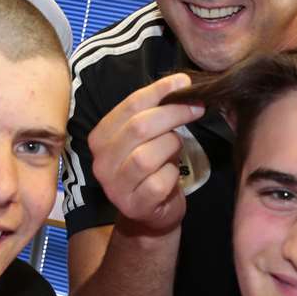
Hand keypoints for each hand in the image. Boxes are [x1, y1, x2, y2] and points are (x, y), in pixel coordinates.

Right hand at [87, 73, 203, 234]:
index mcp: (100, 137)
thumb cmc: (152, 167)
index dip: (160, 91)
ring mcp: (115, 186)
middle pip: (139, 127)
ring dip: (171, 146)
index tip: (185, 83)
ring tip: (176, 148)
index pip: (129, 105)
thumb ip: (154, 111)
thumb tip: (181, 83)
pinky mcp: (134, 205)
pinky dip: (173, 174)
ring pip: (148, 155)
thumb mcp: (147, 136)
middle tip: (196, 108)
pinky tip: (173, 175)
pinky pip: (160, 181)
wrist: (152, 212)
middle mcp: (101, 161)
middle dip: (173, 113)